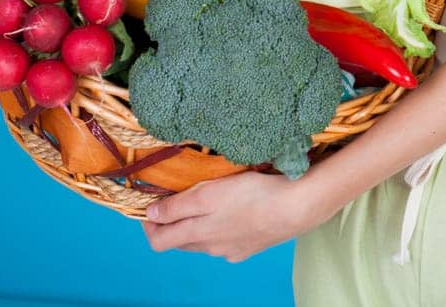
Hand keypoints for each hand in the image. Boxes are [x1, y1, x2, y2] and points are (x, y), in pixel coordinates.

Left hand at [141, 169, 329, 262]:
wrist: (296, 208)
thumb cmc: (251, 195)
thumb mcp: (208, 194)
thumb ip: (177, 206)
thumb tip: (150, 215)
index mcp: (196, 235)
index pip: (159, 241)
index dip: (149, 224)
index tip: (150, 204)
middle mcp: (211, 249)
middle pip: (181, 241)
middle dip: (174, 223)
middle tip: (177, 198)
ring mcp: (232, 250)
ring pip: (206, 240)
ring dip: (200, 224)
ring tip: (210, 200)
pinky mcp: (252, 247)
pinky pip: (228, 240)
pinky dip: (224, 227)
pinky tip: (237, 211)